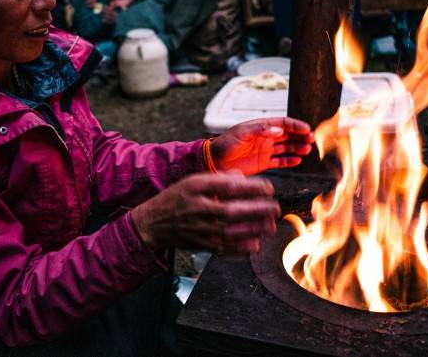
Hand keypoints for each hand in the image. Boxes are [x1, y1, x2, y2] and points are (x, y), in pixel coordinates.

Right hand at [131, 172, 279, 252]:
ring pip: (229, 231)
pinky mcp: (199, 245)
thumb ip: (218, 179)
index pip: (228, 186)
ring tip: (270, 225)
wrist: (152, 223)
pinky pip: (222, 248)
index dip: (251, 187)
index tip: (268, 188)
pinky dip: (239, 248)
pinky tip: (255, 244)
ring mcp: (198, 228)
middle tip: (275, 207)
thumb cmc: (176, 199)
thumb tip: (243, 178)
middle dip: (256, 210)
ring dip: (252, 229)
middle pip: (231, 210)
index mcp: (196, 188)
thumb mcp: (192, 181)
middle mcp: (197, 208)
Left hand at [210, 117, 314, 175]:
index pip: (282, 123)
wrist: (214, 161)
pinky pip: (280, 161)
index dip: (295, 125)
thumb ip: (260, 130)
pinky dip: (289, 161)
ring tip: (307, 150)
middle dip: (300, 136)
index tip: (306, 129)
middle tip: (311, 139)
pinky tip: (298, 160)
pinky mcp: (263, 163)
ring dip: (297, 148)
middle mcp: (265, 137)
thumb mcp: (241, 133)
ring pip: (286, 148)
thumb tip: (279, 130)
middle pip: (288, 135)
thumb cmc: (225, 144)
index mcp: (260, 127)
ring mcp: (265, 150)